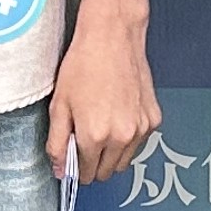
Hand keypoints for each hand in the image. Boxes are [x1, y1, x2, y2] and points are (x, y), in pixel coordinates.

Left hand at [48, 17, 161, 184]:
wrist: (112, 37)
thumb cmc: (83, 65)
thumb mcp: (59, 105)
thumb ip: (57, 142)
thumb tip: (60, 169)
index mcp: (95, 136)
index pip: (86, 173)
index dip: (76, 168)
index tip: (73, 158)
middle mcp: (121, 137)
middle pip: (107, 172)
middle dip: (94, 163)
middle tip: (85, 141)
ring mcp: (141, 129)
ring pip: (124, 161)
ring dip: (112, 154)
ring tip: (101, 126)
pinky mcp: (153, 119)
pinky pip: (138, 143)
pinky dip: (128, 138)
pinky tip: (117, 115)